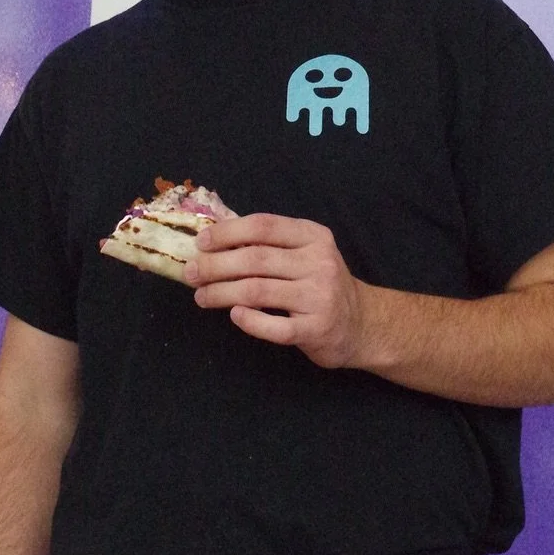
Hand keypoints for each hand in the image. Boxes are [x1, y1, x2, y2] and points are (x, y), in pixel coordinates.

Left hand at [184, 213, 366, 367]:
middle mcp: (319, 262)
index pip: (263, 225)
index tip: (201, 242)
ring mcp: (319, 297)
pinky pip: (274, 327)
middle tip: (191, 273)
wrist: (362, 324)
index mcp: (313, 236)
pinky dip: (249, 321)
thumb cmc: (321, 284)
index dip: (228, 232)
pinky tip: (233, 315)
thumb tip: (215, 236)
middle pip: (255, 258)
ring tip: (201, 296)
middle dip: (215, 265)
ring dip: (221, 292)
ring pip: (257, 290)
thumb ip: (269, 244)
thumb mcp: (306, 253)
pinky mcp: (316, 329)